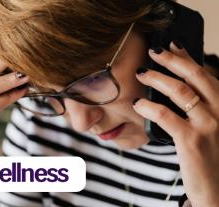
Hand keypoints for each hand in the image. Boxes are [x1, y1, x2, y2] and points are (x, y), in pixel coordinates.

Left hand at [133, 41, 218, 206]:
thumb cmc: (212, 158)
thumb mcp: (211, 128)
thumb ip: (199, 109)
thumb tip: (174, 90)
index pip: (205, 75)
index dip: (188, 58)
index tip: (173, 45)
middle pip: (195, 77)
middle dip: (173, 60)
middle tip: (154, 51)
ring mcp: (208, 126)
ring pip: (180, 92)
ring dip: (158, 79)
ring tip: (142, 73)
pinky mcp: (192, 141)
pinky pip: (166, 116)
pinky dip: (149, 107)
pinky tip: (137, 104)